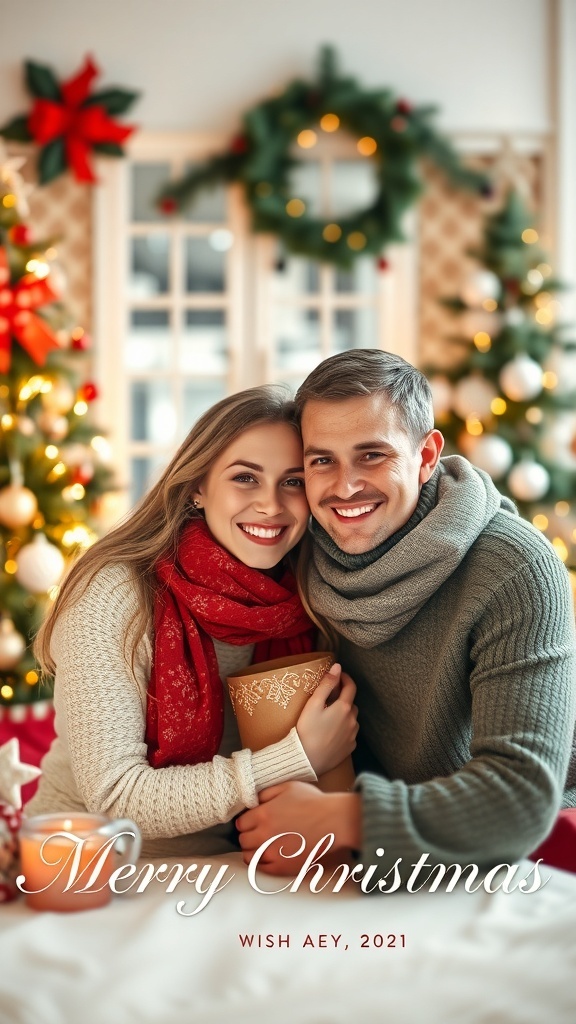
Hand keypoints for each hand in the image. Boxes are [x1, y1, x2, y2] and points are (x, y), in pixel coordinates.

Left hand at [236, 781, 361, 874]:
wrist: (335, 822)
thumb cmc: (314, 802)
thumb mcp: (288, 787)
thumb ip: (266, 793)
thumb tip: (252, 802)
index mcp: (263, 814)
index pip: (240, 822)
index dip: (247, 821)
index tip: (253, 821)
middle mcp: (264, 835)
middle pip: (243, 840)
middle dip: (249, 835)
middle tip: (258, 832)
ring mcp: (272, 853)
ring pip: (248, 856)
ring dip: (252, 850)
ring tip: (262, 845)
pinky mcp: (283, 867)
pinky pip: (261, 869)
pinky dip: (261, 862)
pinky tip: (268, 856)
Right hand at [295, 663, 357, 775]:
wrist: (306, 760)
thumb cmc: (307, 730)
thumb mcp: (313, 704)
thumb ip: (326, 684)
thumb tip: (337, 667)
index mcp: (344, 708)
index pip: (350, 687)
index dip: (345, 678)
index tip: (338, 675)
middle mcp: (352, 721)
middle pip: (351, 704)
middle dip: (342, 698)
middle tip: (328, 699)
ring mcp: (352, 735)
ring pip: (351, 719)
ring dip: (344, 715)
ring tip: (328, 717)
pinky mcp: (349, 748)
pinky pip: (350, 734)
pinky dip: (343, 729)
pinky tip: (331, 732)